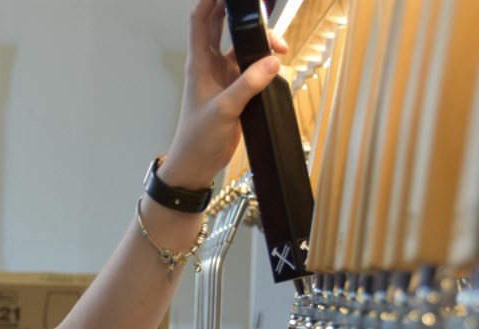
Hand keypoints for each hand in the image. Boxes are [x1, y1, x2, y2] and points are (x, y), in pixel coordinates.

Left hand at [160, 0, 288, 188]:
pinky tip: (277, 66)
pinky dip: (264, 64)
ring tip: (281, 48)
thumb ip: (247, 85)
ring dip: (259, 42)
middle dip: (240, 14)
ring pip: (241, 48)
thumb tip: (272, 62)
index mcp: (199, 63)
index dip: (211, 0)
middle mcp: (210, 66)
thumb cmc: (199, 137)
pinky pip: (251, 69)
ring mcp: (223, 77)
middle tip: (261, 12)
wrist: (197, 163)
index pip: (201, 20)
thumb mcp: (224, 109)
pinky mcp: (235, 91)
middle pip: (221, 27)